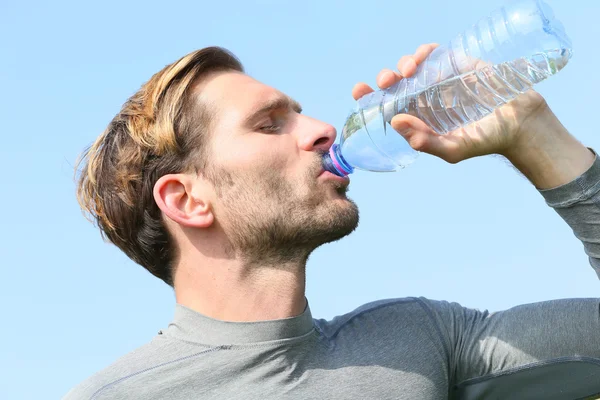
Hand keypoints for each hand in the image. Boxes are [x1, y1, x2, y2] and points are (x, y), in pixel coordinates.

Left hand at [351, 43, 549, 163]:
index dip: (370, 97)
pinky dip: (425, 51)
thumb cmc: (486, 140)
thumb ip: (425, 141)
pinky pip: (435, 54)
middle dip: (385, 79)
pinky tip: (423, 57)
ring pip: (411, 66)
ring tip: (407, 71)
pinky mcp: (457, 64)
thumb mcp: (453, 149)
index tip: (359, 90)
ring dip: (403, 64)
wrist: (521, 123)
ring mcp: (440, 80)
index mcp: (419, 118)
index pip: (388, 107)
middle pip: (396, 84)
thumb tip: (396, 122)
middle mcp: (425, 99)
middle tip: (387, 81)